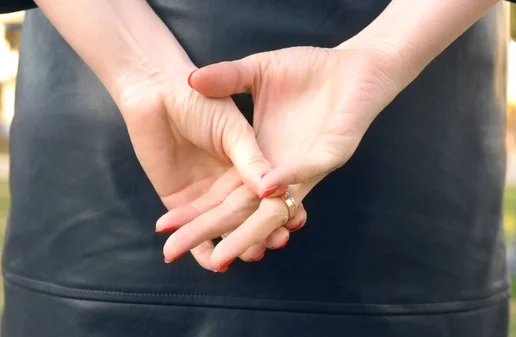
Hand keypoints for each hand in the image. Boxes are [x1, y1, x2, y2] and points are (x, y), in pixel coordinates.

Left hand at [117, 63, 298, 269]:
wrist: (154, 93)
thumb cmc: (196, 100)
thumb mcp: (231, 128)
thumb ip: (249, 157)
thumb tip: (274, 186)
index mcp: (249, 162)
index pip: (267, 194)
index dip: (278, 210)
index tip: (292, 225)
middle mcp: (229, 182)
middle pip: (245, 215)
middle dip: (258, 232)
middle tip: (270, 247)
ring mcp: (205, 193)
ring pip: (221, 228)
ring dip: (233, 245)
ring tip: (246, 257)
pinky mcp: (179, 200)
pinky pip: (191, 230)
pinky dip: (199, 249)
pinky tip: (211, 263)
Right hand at [174, 45, 401, 268]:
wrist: (352, 63)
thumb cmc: (307, 69)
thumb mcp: (257, 72)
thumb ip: (228, 78)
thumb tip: (192, 78)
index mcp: (259, 156)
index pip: (222, 193)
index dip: (195, 209)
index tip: (163, 225)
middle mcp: (279, 170)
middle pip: (240, 210)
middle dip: (210, 232)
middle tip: (176, 254)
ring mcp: (307, 167)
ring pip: (276, 207)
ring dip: (251, 228)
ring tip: (223, 252)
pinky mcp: (333, 152)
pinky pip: (308, 170)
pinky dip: (288, 178)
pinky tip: (267, 187)